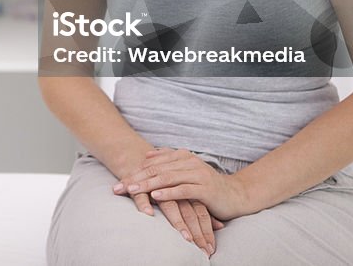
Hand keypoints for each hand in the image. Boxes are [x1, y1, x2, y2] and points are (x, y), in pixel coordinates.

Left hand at [114, 148, 250, 220]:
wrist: (234, 195)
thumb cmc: (205, 185)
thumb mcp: (185, 172)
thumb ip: (168, 162)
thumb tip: (147, 155)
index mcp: (182, 156)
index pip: (152, 163)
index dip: (134, 172)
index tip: (117, 182)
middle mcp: (189, 162)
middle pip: (156, 170)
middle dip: (136, 178)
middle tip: (119, 187)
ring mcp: (197, 174)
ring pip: (167, 178)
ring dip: (148, 184)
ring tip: (132, 190)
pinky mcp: (205, 189)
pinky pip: (183, 190)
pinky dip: (168, 192)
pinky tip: (156, 196)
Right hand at [116, 175, 222, 256]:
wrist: (141, 160)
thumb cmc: (167, 183)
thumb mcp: (184, 195)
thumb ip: (199, 209)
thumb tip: (220, 226)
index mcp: (188, 190)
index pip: (200, 213)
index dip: (206, 230)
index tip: (210, 248)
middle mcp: (176, 188)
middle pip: (189, 213)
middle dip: (197, 233)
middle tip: (203, 250)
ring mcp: (159, 185)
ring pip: (170, 206)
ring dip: (179, 223)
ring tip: (187, 239)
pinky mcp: (140, 183)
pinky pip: (142, 195)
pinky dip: (145, 203)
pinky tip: (148, 213)